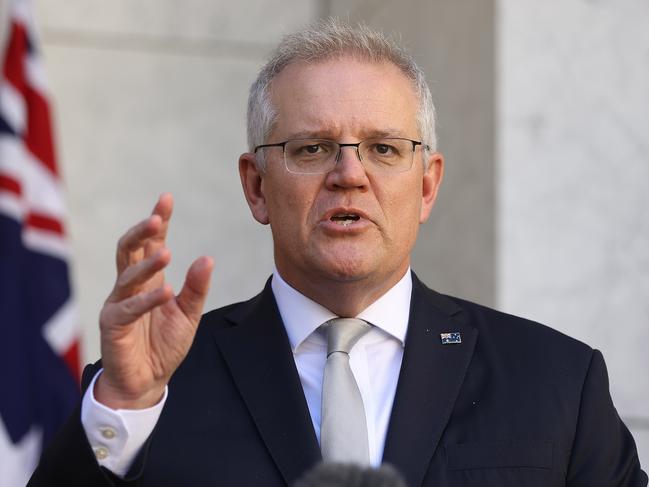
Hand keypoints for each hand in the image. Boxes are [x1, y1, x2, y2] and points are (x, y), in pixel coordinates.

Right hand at [95, 193, 213, 408]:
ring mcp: (119, 304)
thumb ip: (196, 288)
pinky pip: (128, 309)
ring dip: (148, 263)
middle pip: (129, 250)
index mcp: (149, 279)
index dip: (158, 221)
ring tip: (167, 252)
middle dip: (142, 232)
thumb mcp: (188, 314)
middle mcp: (130, 287)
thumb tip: (207, 258)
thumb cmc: (164, 345)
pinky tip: (164, 292)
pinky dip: (147, 300)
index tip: (166, 198)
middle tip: (157, 219)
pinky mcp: (113, 325)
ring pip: (127, 275)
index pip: (152, 244)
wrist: (147, 382)